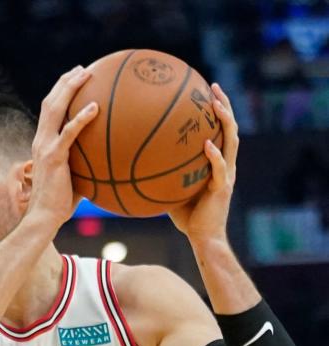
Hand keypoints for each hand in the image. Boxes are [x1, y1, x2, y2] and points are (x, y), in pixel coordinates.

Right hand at [27, 65, 98, 229]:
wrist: (44, 217)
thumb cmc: (61, 203)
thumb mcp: (75, 177)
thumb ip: (87, 163)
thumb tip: (111, 159)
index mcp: (43, 143)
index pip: (49, 111)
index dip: (60, 92)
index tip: (76, 80)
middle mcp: (41, 140)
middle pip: (49, 103)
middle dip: (65, 83)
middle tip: (82, 69)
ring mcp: (45, 147)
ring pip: (54, 109)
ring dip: (69, 89)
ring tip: (86, 75)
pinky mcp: (54, 157)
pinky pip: (69, 132)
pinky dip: (81, 118)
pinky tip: (96, 107)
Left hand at [168, 83, 237, 244]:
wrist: (203, 238)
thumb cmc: (187, 217)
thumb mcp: (171, 189)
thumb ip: (162, 174)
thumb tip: (134, 162)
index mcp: (217, 162)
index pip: (219, 130)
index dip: (216, 111)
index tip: (205, 91)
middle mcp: (226, 164)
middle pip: (230, 128)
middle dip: (224, 105)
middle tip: (214, 86)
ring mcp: (227, 175)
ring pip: (231, 141)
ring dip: (225, 121)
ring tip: (215, 105)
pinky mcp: (222, 188)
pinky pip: (220, 169)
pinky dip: (215, 156)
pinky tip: (208, 144)